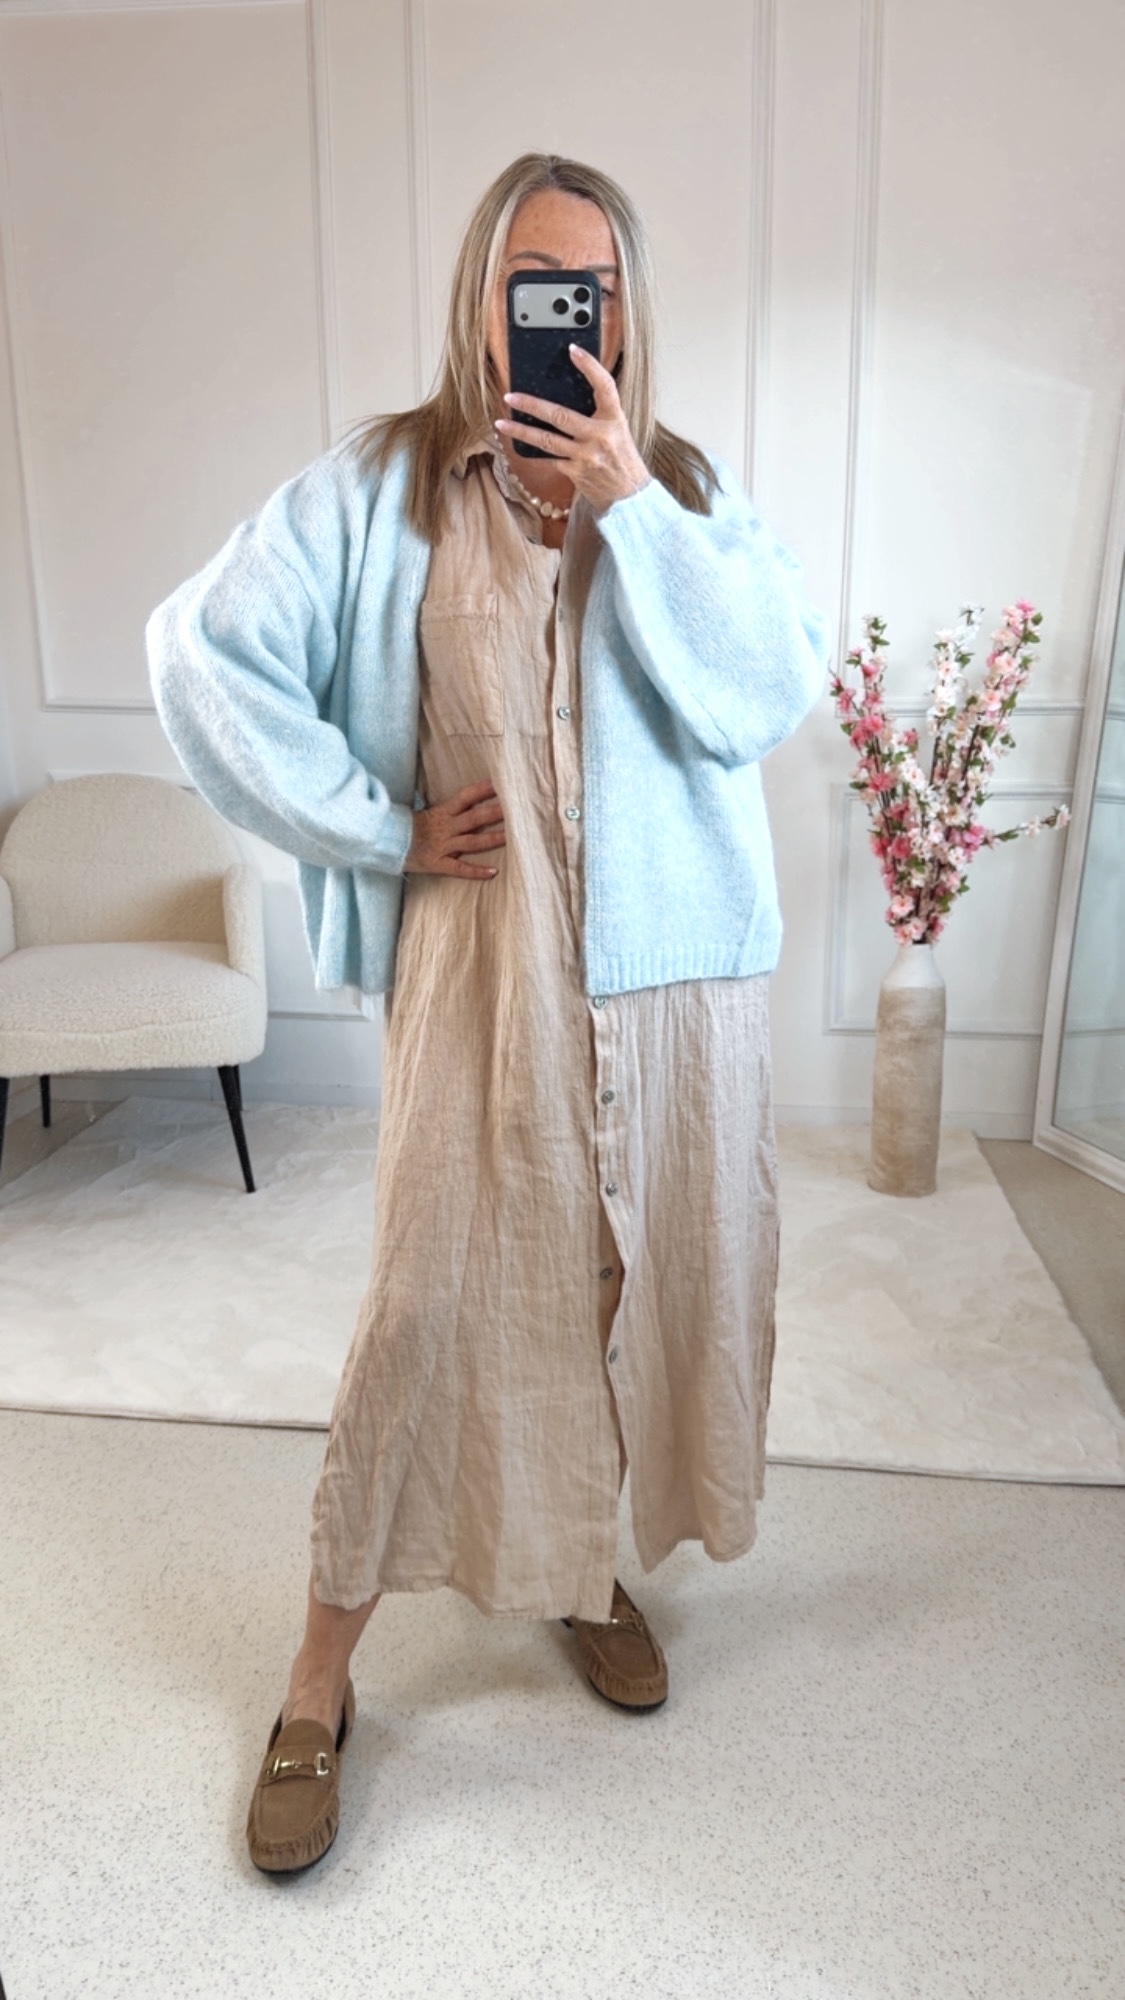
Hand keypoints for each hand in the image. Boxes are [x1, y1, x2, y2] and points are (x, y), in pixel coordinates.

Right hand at [404, 779, 505, 879]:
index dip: (482, 790)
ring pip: (471, 842)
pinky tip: (493, 872)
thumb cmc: (408, 827)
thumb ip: (448, 809)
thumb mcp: (427, 812)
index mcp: (442, 812)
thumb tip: (470, 800)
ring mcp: (442, 846)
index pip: (465, 797)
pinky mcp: (438, 864)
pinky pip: (459, 869)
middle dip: (494, 813)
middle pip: (473, 818)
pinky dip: (476, 871)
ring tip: (511, 837)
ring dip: (491, 839)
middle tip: (515, 809)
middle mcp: (445, 827)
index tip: (500, 784)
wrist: (385, 844)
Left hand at [494, 346, 650, 514]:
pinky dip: (534, 450)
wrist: (629, 496)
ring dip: (521, 430)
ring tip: (501, 423)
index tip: (573, 350)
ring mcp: (586, 456)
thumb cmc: (622, 459)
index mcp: (615, 419)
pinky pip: (550, 458)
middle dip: (532, 405)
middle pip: (560, 415)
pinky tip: (517, 444)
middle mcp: (600, 436)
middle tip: (510, 396)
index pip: (604, 386)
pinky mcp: (575, 472)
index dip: (590, 366)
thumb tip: (565, 396)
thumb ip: (598, 414)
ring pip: (547, 440)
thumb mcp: (618, 431)